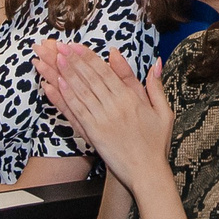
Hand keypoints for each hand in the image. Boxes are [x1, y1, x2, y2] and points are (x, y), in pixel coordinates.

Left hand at [34, 40, 171, 191]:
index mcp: (131, 98)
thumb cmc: (156, 143)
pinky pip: (77, 111)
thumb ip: (156, 86)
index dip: (89, 57)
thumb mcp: (164, 112)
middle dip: (73, 60)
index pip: (106, 72)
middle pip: (90, 78)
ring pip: (81, 91)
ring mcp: (102, 119)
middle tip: (59, 46)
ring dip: (66, 74)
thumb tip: (156, 62)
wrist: (147, 172)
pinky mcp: (94, 133)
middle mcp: (114, 106)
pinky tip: (56, 86)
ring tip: (54, 59)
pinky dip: (65, 97)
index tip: (76, 46)